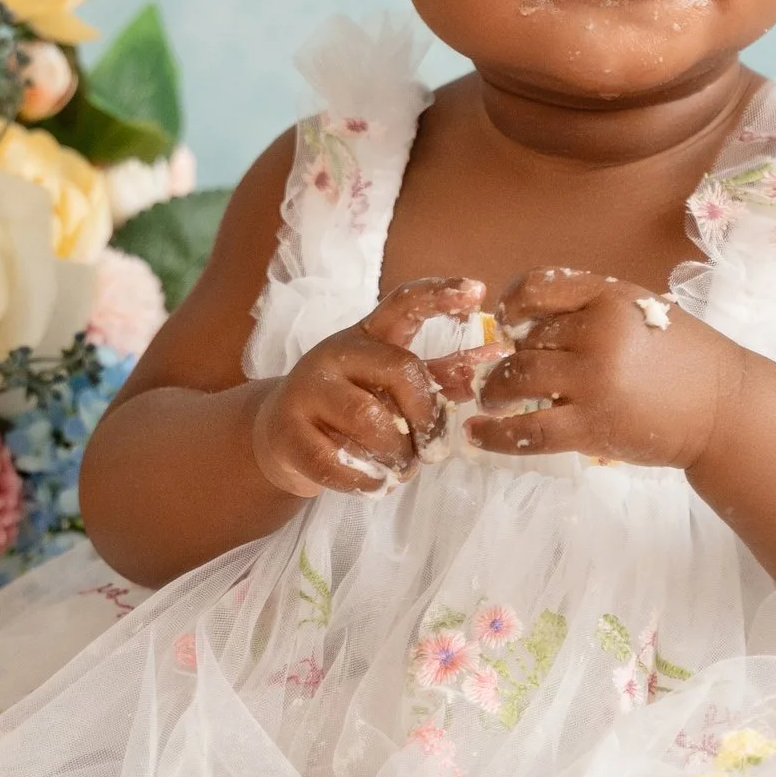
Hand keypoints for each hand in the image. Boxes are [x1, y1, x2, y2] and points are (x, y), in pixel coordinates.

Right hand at [251, 276, 494, 497]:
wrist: (278, 435)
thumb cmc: (348, 407)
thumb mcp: (390, 384)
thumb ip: (438, 375)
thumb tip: (496, 360)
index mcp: (367, 335)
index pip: (404, 302)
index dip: (441, 294)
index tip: (477, 291)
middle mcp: (335, 353)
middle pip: (401, 371)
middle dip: (427, 416)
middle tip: (432, 448)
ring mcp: (307, 390)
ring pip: (370, 420)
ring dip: (399, 455)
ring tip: (402, 470)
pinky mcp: (289, 433)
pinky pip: (338, 462)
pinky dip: (368, 482)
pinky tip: (376, 485)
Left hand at [469, 268, 742, 468]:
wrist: (726, 409)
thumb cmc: (688, 359)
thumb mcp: (645, 310)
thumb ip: (594, 310)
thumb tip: (527, 325)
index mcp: (611, 297)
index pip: (540, 287)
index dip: (512, 303)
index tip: (507, 319)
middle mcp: (598, 333)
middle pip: (527, 338)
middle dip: (514, 354)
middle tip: (515, 371)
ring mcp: (593, 381)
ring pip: (516, 378)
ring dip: (495, 389)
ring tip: (491, 398)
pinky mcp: (591, 427)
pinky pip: (527, 430)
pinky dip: (495, 434)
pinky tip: (477, 434)